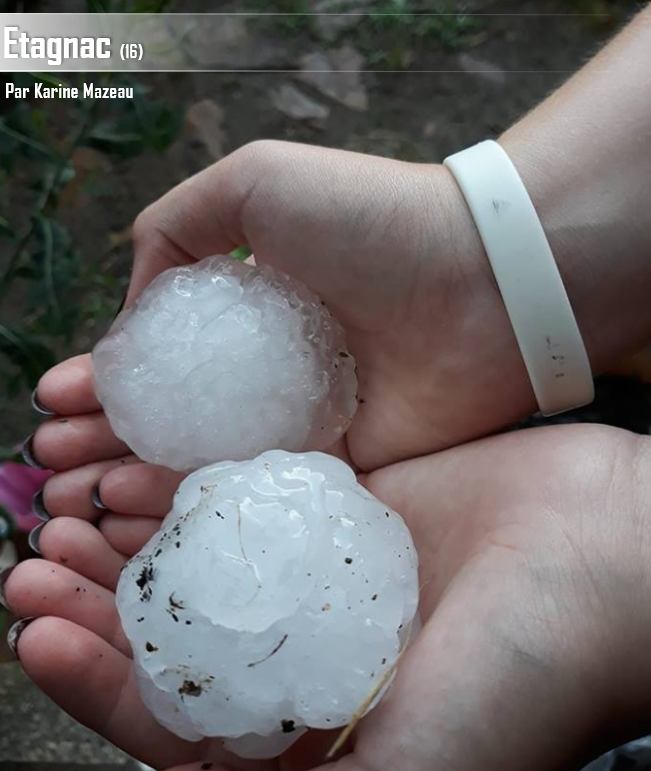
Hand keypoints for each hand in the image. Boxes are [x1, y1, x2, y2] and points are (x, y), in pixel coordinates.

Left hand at [7, 423, 650, 770]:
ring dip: (135, 531)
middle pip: (182, 627)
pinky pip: (256, 488)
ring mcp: (330, 569)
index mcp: (320, 728)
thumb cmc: (536, 675)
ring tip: (67, 497)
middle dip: (98, 599)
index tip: (38, 630)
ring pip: (209, 552)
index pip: (183, 714)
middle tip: (31, 556)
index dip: (103, 679)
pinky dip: (199, 475)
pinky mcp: (352, 502)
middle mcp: (315, 648)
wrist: (617, 554)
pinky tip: (146, 457)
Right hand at [28, 141, 540, 501]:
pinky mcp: (341, 470)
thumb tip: (134, 313)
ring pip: (206, 466)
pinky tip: (147, 526)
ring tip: (76, 504)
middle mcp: (269, 369)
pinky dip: (204, 511)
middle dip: (105, 442)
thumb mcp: (255, 183)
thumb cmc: (371, 220)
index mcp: (247, 307)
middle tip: (53, 470)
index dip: (104, 379)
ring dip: (137, 485)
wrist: (483, 280)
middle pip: (174, 418)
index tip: (57, 406)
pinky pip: (261, 498)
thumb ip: (177, 229)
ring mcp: (303, 423)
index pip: (159, 353)